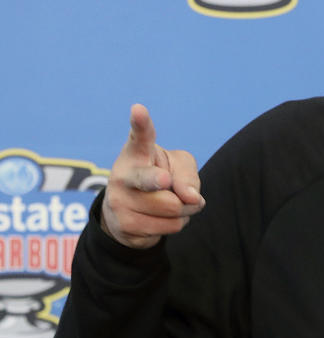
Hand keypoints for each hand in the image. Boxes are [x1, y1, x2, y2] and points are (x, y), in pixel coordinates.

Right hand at [101, 104, 203, 248]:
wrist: (132, 212)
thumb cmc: (161, 177)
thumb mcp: (179, 167)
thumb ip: (188, 176)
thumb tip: (190, 198)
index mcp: (136, 152)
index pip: (139, 136)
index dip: (140, 124)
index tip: (139, 110)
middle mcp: (122, 175)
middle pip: (158, 181)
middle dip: (170, 183)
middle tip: (165, 180)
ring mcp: (120, 202)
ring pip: (172, 208)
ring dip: (185, 209)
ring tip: (173, 203)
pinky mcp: (125, 226)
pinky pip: (170, 227)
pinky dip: (177, 223)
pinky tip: (162, 218)